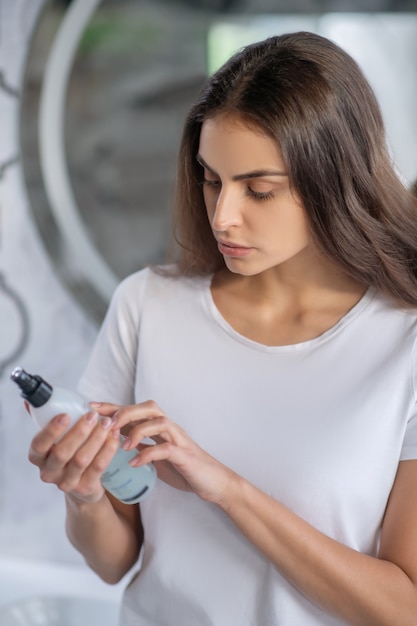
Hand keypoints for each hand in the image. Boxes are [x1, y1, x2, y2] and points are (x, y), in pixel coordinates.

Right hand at [28, 410, 119, 502]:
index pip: (39, 445)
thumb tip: (31, 400)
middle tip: (92, 415)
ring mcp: (67, 482)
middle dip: (79, 432)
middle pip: (62, 453)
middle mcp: (49, 472)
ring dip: (96, 438)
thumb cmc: (67, 452)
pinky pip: (98, 467)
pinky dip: (108, 449)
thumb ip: (45, 419)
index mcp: (38, 457)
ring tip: (107, 423)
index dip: (51, 430)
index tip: (65, 415)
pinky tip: (114, 436)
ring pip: (82, 459)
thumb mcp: (54, 439)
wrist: (82, 484)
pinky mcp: (86, 487)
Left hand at [90, 401, 235, 505]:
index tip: (90, 406)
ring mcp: (178, 439)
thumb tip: (115, 444)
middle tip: (107, 424)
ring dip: (138, 430)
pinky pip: (166, 449)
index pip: (135, 410)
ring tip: (121, 444)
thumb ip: (141, 446)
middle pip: (148, 408)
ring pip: (159, 422)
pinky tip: (135, 463)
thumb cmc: (184, 467)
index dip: (113, 406)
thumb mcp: (157, 455)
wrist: (213, 481)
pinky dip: (149, 454)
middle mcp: (169, 428)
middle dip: (125, 412)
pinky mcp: (185, 455)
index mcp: (160, 427)